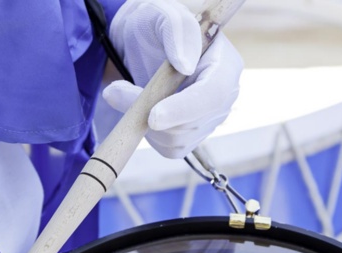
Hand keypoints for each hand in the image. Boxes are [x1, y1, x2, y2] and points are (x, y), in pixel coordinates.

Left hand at [103, 0, 242, 158]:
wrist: (143, 47)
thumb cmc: (153, 26)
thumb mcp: (161, 15)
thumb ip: (176, 31)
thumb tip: (185, 65)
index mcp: (225, 66)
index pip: (212, 96)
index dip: (183, 109)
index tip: (152, 117)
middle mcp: (223, 98)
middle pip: (192, 124)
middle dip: (151, 115)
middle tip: (116, 92)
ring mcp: (209, 120)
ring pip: (177, 140)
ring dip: (144, 124)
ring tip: (124, 94)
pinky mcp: (192, 136)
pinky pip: (170, 149)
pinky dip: (149, 136)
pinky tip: (141, 111)